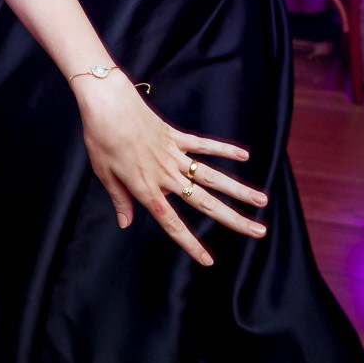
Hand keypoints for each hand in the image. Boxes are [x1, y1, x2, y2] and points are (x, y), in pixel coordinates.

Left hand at [72, 72, 266, 265]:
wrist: (107, 102)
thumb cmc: (101, 138)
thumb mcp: (104, 173)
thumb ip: (120, 199)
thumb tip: (126, 224)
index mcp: (146, 188)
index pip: (172, 223)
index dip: (190, 243)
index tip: (208, 260)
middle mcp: (166, 175)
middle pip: (205, 202)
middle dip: (233, 219)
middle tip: (259, 232)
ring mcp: (174, 155)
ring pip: (212, 176)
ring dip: (238, 189)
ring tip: (262, 200)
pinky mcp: (176, 135)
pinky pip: (204, 145)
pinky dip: (224, 149)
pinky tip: (244, 157)